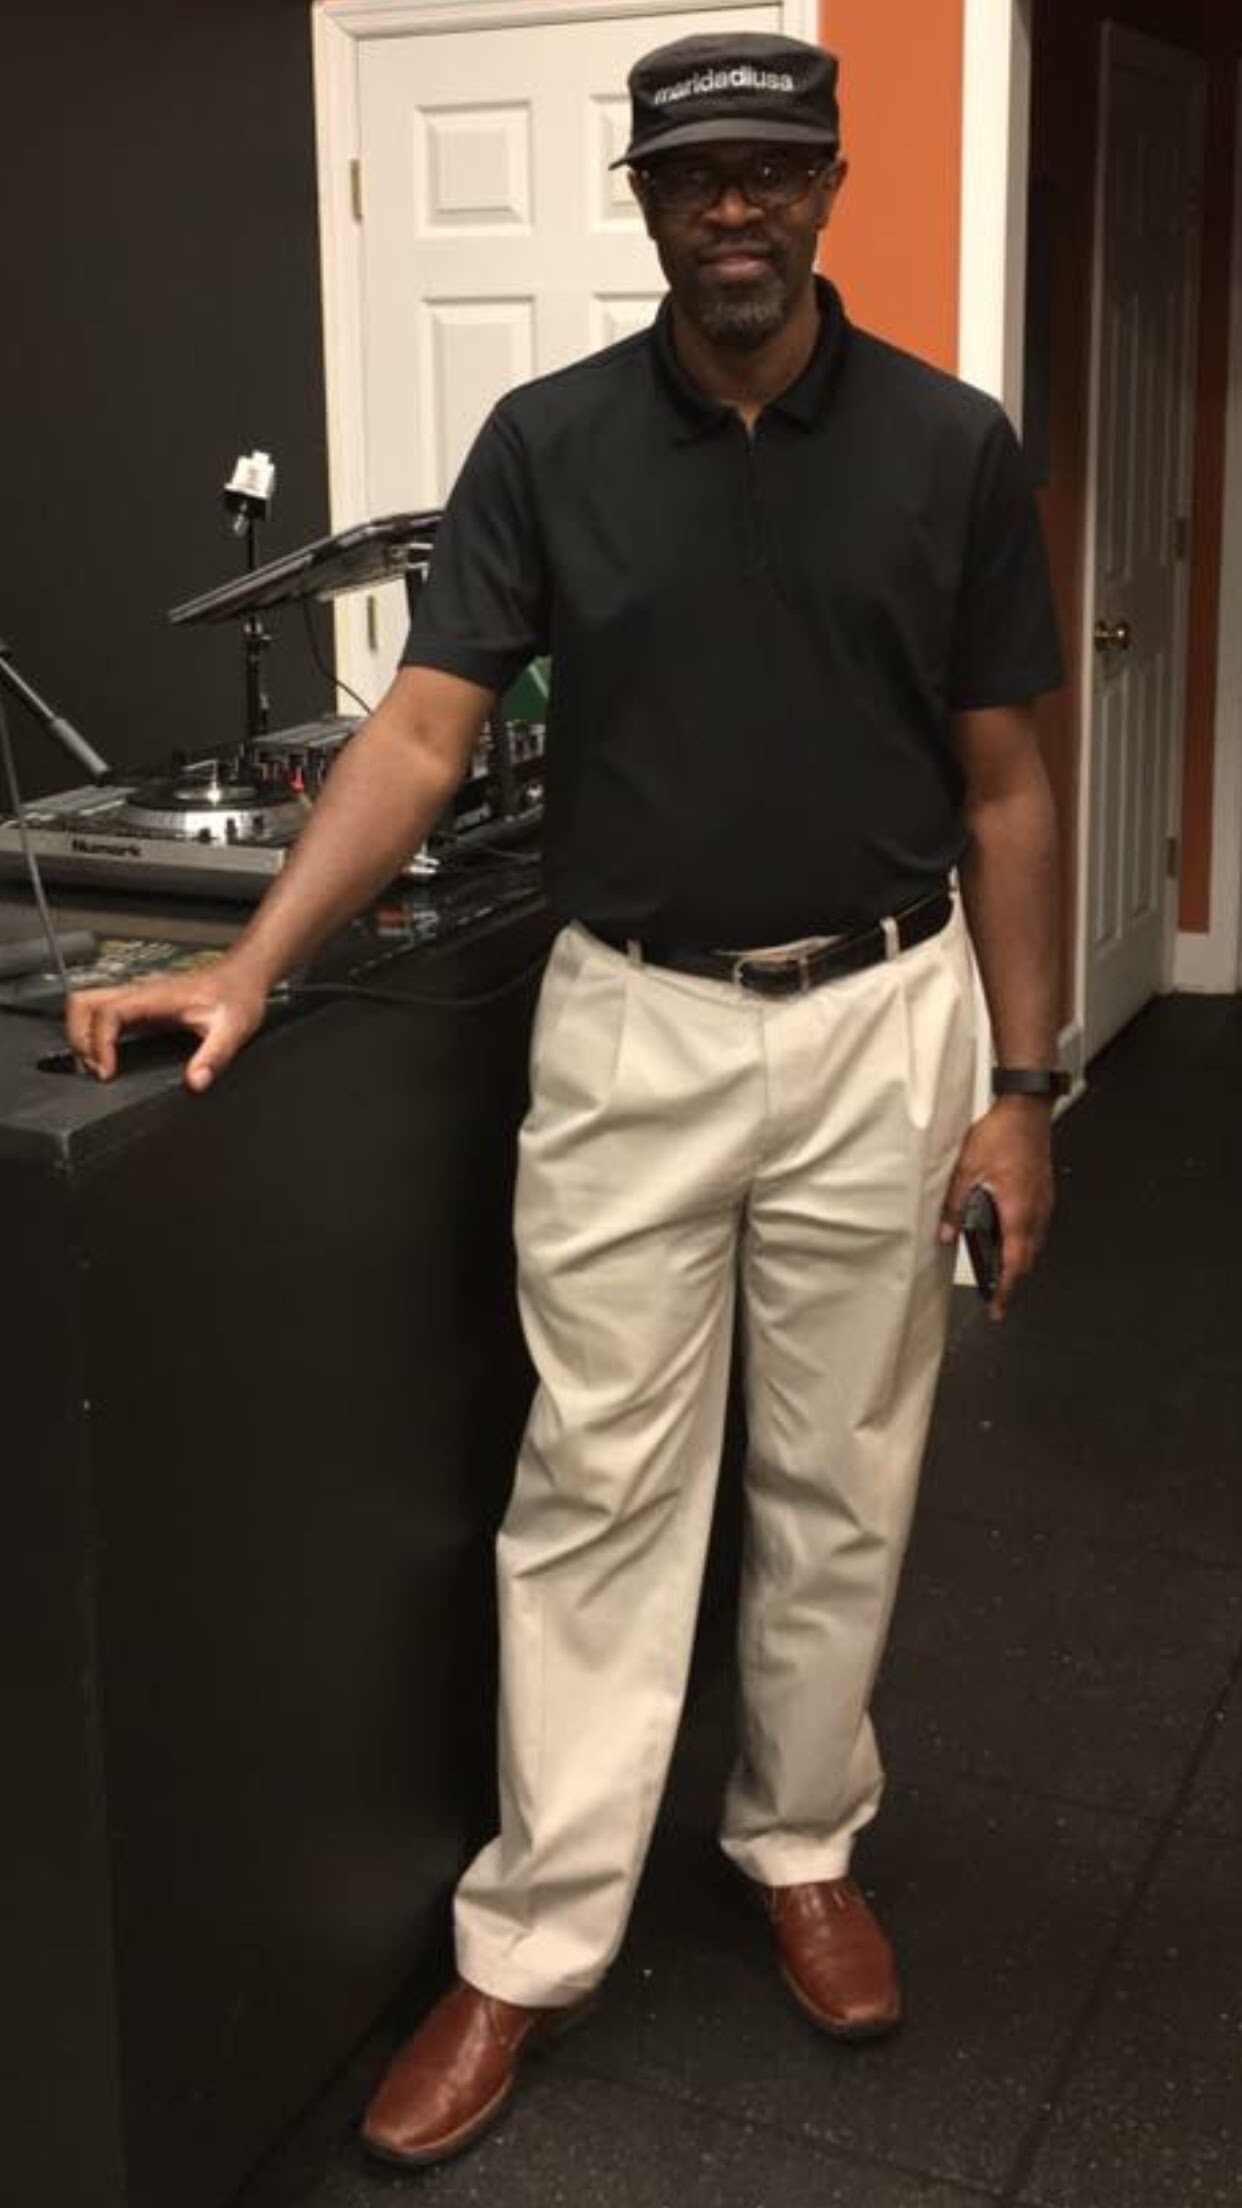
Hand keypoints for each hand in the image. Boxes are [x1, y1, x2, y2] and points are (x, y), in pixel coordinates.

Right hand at [65, 957, 270, 1091]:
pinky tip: (107, 1056)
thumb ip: (213, 1057)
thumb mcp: (232, 1030)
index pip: (108, 1012)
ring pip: (87, 1004)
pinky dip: (92, 1033)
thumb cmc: (237, 997)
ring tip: (96, 1065)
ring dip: (81, 1034)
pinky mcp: (139, 1003)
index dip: (99, 1043)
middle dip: (79, 1038)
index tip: (107, 1071)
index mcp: (156, 996)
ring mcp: (137, 996)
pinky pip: (101, 1011)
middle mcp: (140, 992)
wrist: (242, 977)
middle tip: (94, 1069)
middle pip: (83, 1002)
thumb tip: (196, 1082)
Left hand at [939, 1096, 1054, 1319]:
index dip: (1006, 1289)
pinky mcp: (1043, 1192)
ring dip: (1018, 1260)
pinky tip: (1008, 1234)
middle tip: (996, 1295)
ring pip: (1034, 1243)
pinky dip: (1023, 1240)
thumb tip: (945, 1232)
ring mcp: (1043, 1201)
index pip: (1015, 1262)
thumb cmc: (1003, 1133)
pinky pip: (1036, 1226)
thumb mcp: (967, 1169)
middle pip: (1027, 1259)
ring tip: (999, 1270)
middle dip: (1012, 1280)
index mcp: (1018, 1210)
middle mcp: (1036, 1210)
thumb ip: (955, 1204)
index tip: (997, 1306)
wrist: (1027, 1109)